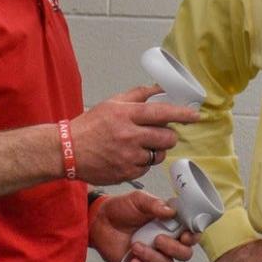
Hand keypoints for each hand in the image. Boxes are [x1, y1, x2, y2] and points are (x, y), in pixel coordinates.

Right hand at [71, 85, 200, 185]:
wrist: (66, 151)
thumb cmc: (89, 126)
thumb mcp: (112, 103)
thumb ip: (138, 94)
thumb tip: (160, 88)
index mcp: (126, 114)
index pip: (161, 113)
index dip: (181, 114)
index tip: (195, 116)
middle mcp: (129, 135)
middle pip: (167, 138)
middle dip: (168, 136)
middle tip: (160, 134)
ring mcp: (128, 156)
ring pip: (158, 155)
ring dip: (154, 150)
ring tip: (138, 146)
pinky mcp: (126, 173)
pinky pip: (146, 168)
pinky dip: (142, 163)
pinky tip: (128, 157)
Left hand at [90, 190, 196, 261]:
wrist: (99, 220)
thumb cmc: (121, 208)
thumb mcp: (138, 200)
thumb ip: (155, 204)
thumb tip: (171, 211)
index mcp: (170, 224)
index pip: (192, 234)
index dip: (193, 237)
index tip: (186, 235)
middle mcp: (166, 241)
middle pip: (184, 254)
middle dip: (174, 249)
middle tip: (158, 239)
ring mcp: (154, 255)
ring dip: (153, 257)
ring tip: (136, 245)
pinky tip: (133, 261)